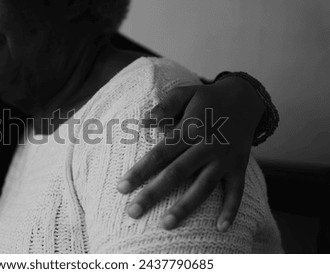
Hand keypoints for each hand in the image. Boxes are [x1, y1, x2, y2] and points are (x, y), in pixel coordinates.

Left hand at [117, 76, 264, 231]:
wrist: (245, 97)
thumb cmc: (207, 98)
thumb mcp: (186, 93)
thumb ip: (165, 107)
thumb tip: (143, 122)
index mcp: (191, 128)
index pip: (161, 153)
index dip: (141, 170)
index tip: (122, 187)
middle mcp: (208, 145)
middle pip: (178, 173)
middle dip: (154, 193)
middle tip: (133, 212)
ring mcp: (225, 159)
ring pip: (204, 186)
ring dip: (186, 206)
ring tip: (166, 224)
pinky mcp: (239, 166)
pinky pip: (236, 190)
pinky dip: (231, 209)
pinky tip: (221, 229)